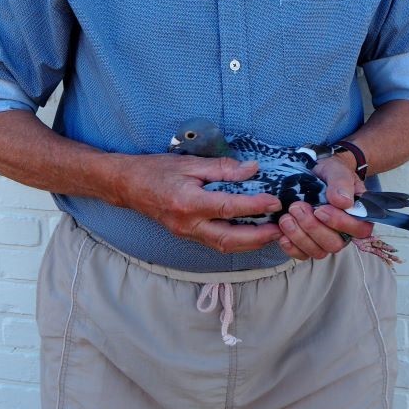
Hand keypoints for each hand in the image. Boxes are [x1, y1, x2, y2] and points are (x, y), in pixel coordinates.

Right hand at [119, 154, 282, 253]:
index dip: (254, 206)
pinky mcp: (186, 236)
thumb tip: (252, 170)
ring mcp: (186, 234)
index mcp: (188, 202)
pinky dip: (236, 241)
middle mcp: (188, 224)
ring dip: (250, 243)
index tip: (275, 201)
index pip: (228, 208)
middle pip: (229, 239)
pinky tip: (250, 234)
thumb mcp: (190, 162)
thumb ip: (222, 168)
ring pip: (224, 246)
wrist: (128, 185)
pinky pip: (215, 243)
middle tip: (280, 228)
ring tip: (271, 234)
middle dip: (258, 237)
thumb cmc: (157, 170)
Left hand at [277, 153, 372, 260]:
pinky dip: (291, 247)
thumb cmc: (331, 173)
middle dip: (313, 228)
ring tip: (286, 218)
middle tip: (297, 208)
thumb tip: (343, 202)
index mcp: (357, 216)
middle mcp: (343, 233)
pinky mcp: (308, 243)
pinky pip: (302, 254)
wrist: (314, 172)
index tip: (320, 210)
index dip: (340, 223)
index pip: (359, 230)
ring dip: (299, 237)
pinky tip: (281, 234)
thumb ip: (342, 184)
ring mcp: (325, 240)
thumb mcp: (337, 171)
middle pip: (334, 244)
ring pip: (318, 252)